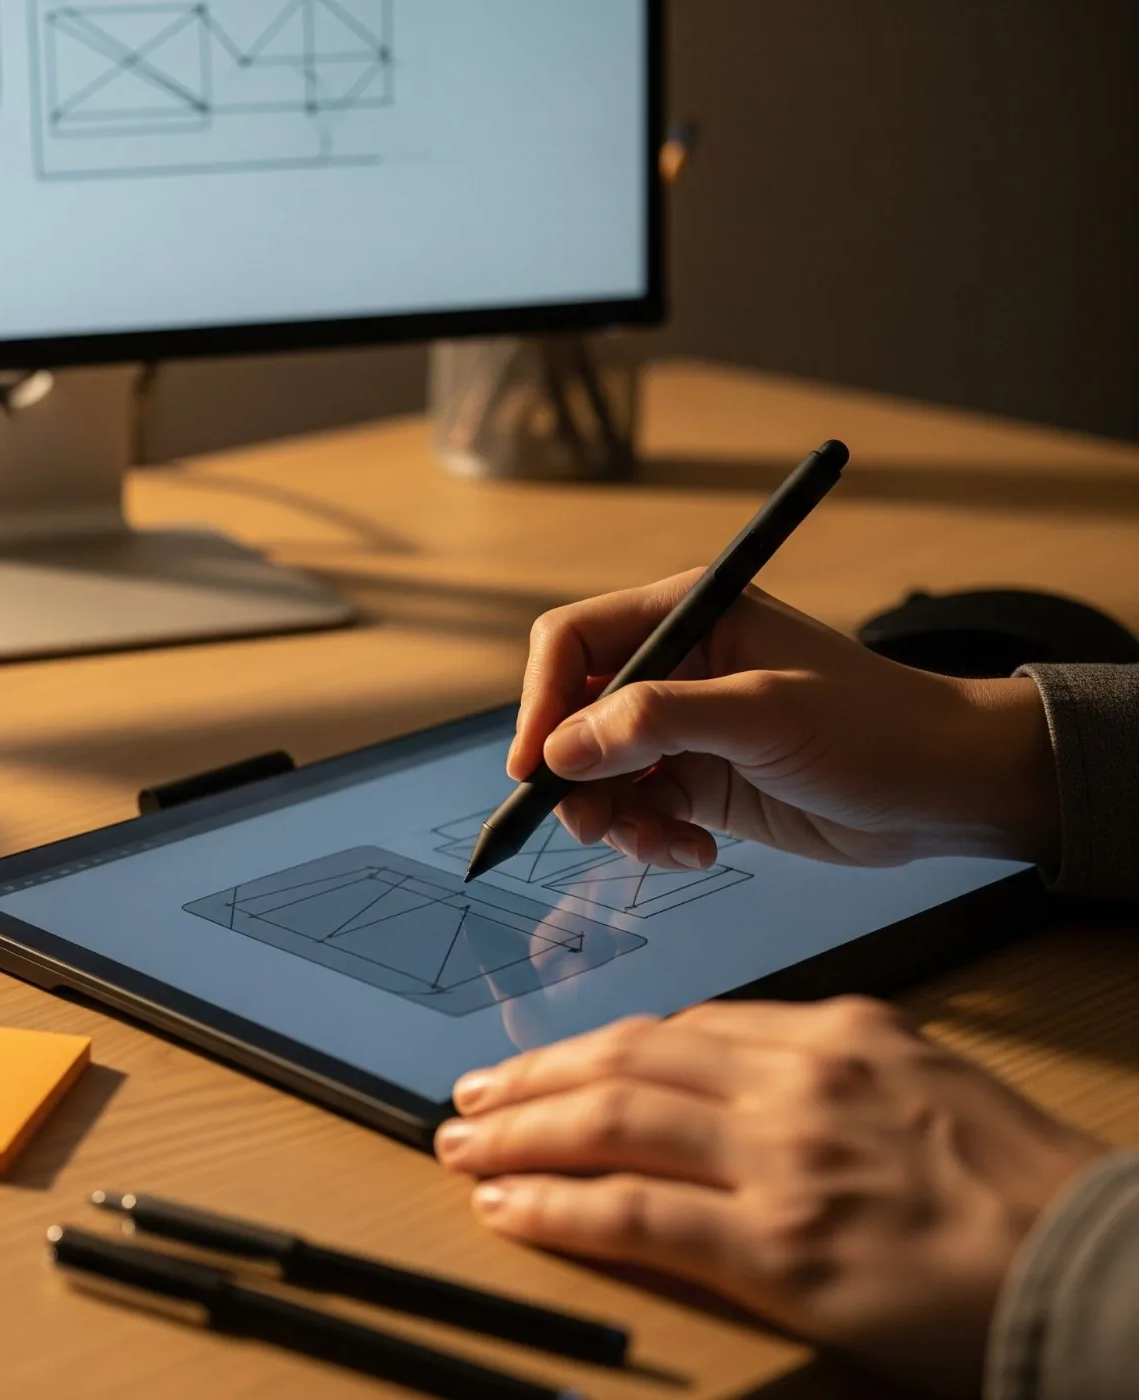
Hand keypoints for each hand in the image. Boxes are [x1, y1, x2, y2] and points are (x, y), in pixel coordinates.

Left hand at [433, 1000, 1103, 1395]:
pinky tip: (508, 1206)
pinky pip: (632, 1213)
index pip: (681, 1030)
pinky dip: (555, 1205)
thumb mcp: (931, 1088)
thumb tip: (736, 1082)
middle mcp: (798, 1079)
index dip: (597, 1050)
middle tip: (471, 1096)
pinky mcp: (778, 1245)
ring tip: (464, 1144)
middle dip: (535, 1078)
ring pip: (610, 1122)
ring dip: (520, 1133)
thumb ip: (832, 1074)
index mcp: (838, 1032)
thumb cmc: (1028, 1192)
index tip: (551, 1067)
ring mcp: (782, 1159)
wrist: (1103, 1270)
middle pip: (627, 1059)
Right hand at [510, 571, 1059, 868]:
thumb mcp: (762, 714)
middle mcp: (674, 666)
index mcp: (685, 615)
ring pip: (597, 771)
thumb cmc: (874, 727)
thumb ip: (657, 722)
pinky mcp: (699, 779)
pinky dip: (648, 838)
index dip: (541, 701)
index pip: (572, 642)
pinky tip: (693, 852)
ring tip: (659, 843)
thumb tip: (562, 748)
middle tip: (591, 823)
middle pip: (572, 714)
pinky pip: (636, 809)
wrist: (947, 789)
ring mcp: (684, 727)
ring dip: (611, 816)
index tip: (534, 766)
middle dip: (574, 773)